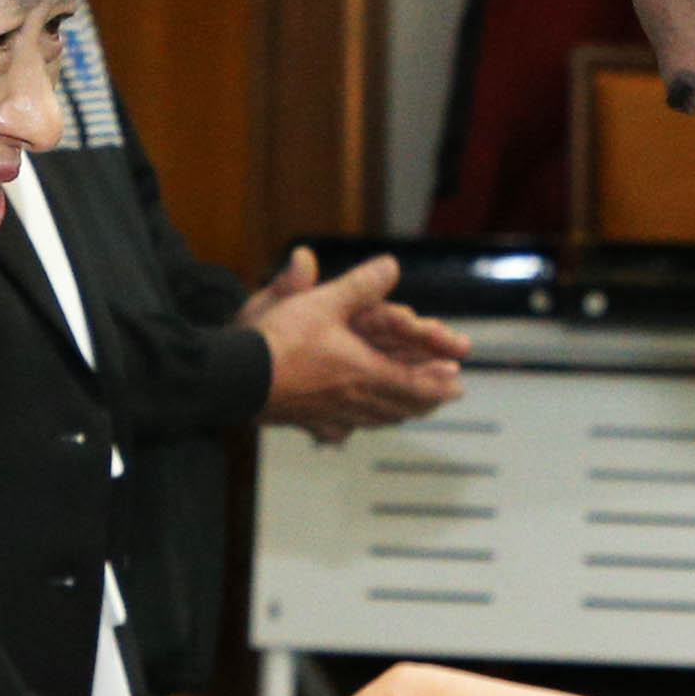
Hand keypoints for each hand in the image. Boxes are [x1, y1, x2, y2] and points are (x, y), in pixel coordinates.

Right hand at [242, 249, 471, 439]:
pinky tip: (349, 429)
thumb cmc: (279, 340)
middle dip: (425, 402)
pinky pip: (341, 431)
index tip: (458, 386)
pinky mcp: (307, 422)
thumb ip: (360, 285)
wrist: (236, 377)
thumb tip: (392, 265)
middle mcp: (353, 401)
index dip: (438, 386)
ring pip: (374, 420)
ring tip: (406, 410)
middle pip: (399, 408)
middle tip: (442, 397)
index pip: (413, 385)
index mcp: (364, 373)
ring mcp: (330, 416)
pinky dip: (357, 427)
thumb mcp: (322, 302)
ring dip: (397, 414)